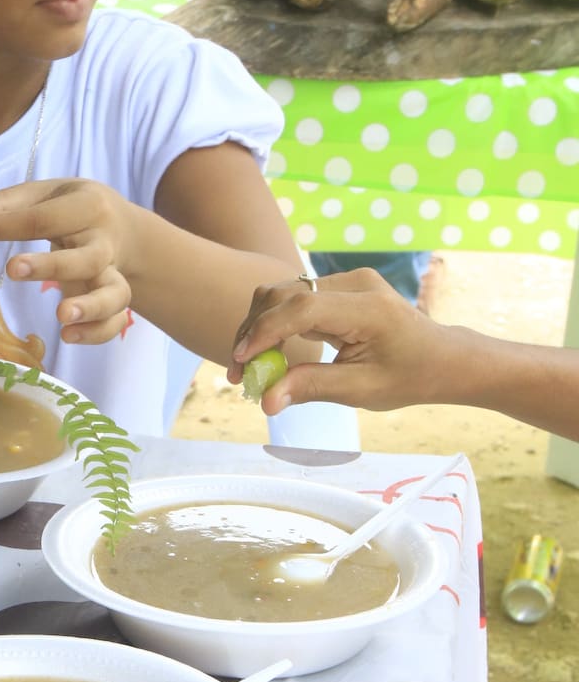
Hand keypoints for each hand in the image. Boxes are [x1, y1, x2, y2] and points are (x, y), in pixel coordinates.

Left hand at [0, 178, 131, 343]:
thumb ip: (6, 205)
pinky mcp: (116, 300)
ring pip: (114, 292)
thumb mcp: (45, 196)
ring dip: (90, 307)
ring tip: (62, 317)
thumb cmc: (72, 210)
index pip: (41, 217)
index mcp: (87, 205)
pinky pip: (115, 321)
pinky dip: (96, 333)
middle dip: (50, 265)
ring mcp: (114, 273)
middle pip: (86, 256)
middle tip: (13, 269)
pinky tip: (68, 336)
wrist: (125, 228)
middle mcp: (105, 241)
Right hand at [227, 268, 457, 413]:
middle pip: (284, 294)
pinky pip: (295, 298)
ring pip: (283, 293)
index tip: (240, 363)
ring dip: (259, 325)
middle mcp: (355, 283)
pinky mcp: (339, 286)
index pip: (301, 309)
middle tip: (238, 372)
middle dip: (252, 331)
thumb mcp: (361, 390)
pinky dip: (275, 323)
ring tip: (249, 364)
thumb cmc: (409, 376)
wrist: (442, 357)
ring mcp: (347, 280)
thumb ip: (312, 388)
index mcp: (367, 308)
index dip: (264, 333)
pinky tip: (269, 352)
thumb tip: (266, 401)